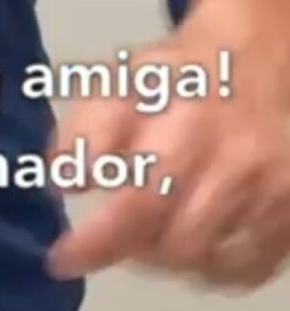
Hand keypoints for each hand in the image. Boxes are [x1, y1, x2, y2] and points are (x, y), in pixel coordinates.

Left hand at [45, 25, 289, 290]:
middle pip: (177, 241)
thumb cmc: (179, 73)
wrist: (253, 57)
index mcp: (188, 120)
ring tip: (145, 231)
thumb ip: (88, 126)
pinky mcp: (288, 213)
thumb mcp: (123, 80)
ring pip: (209, 261)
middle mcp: (235, 162)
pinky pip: (246, 269)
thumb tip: (60, 179)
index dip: (99, 239)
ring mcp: (269, 193)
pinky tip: (187, 241)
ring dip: (167, 259)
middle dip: (132, 248)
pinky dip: (210, 268)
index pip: (141, 198)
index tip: (63, 256)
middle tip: (111, 233)